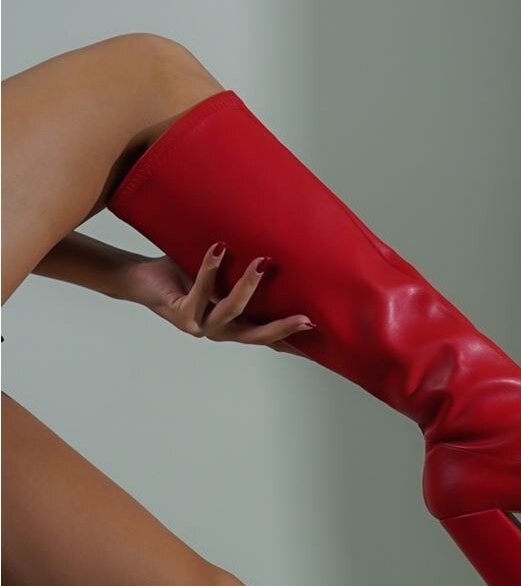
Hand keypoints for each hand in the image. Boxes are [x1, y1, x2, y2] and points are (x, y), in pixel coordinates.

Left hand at [123, 245, 315, 352]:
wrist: (140, 278)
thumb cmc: (182, 275)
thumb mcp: (220, 277)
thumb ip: (243, 276)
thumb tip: (273, 254)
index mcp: (229, 324)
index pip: (264, 335)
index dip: (289, 337)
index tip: (316, 334)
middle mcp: (216, 330)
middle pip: (254, 335)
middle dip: (282, 328)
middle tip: (306, 319)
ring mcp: (198, 325)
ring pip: (230, 311)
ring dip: (248, 287)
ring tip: (261, 262)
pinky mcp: (180, 314)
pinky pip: (200, 291)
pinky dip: (211, 267)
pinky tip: (219, 248)